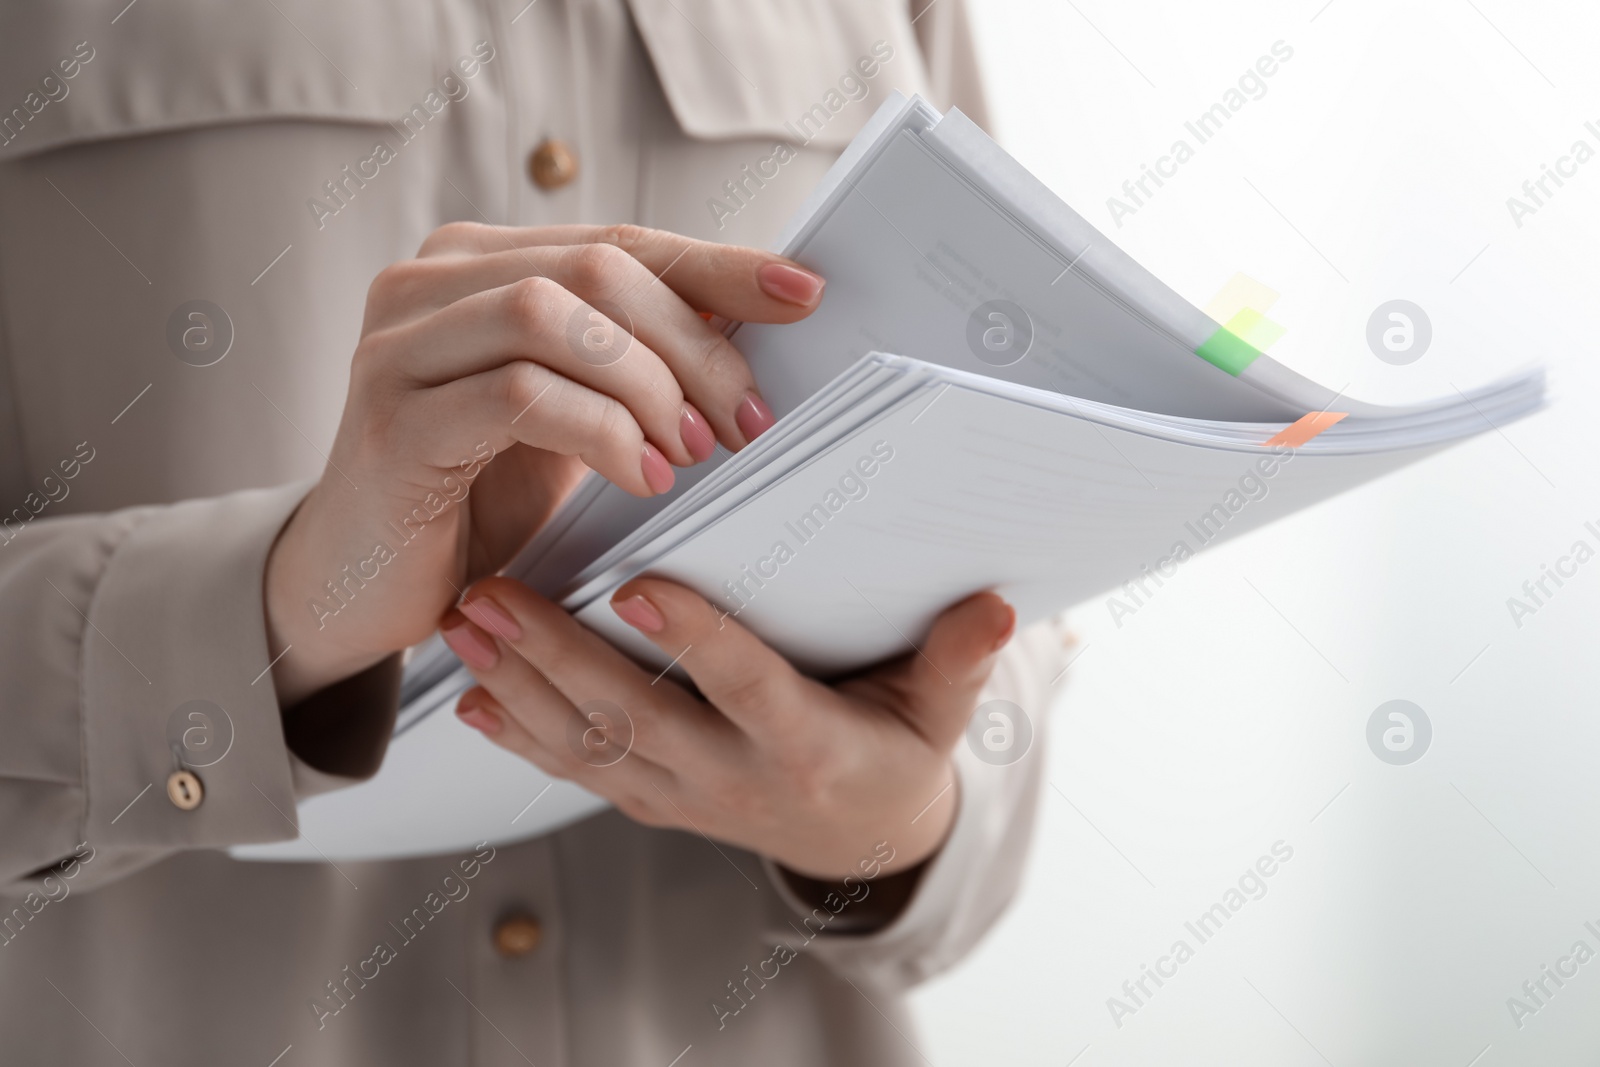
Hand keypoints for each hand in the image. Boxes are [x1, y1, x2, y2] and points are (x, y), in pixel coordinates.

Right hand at [263, 223, 824, 705]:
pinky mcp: (393, 418)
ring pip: (556, 316)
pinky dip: (601, 431)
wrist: (360, 585)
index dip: (717, 266)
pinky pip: (519, 394)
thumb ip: (628, 363)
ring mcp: (398, 345)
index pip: (621, 242)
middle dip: (695, 344)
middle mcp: (427, 284)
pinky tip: (643, 478)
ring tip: (693, 451)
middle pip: (598, 270)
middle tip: (749, 420)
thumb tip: (756, 335)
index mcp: (475, 264)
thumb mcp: (569, 417)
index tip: (802, 294)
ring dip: (650, 385)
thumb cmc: (473, 500)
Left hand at [437, 575, 1015, 879]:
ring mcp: (683, 795)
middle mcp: (732, 777)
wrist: (859, 846)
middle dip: (556, 657)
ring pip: (589, 745)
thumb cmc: (897, 757)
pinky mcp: (652, 800)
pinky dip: (522, 736)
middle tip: (494, 596)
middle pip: (636, 718)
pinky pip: (578, 771)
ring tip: (463, 627)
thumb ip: (958, 660)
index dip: (694, 642)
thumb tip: (996, 606)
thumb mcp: (940, 715)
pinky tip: (470, 698)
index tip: (637, 587)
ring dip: (518, 686)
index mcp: (805, 745)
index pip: (746, 687)